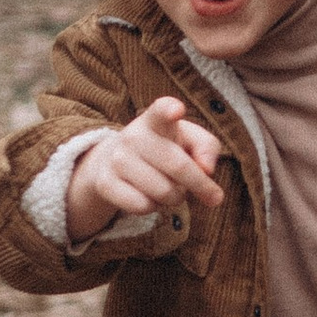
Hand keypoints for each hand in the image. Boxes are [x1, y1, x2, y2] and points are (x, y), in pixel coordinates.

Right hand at [64, 96, 224, 241]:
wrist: (114, 161)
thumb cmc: (164, 149)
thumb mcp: (189, 140)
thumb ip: (207, 147)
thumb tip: (207, 170)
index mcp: (155, 119)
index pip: (161, 110)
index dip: (169, 109)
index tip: (177, 110)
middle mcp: (133, 136)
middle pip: (178, 166)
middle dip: (201, 185)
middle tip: (211, 194)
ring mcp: (116, 160)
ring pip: (163, 192)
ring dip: (176, 198)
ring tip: (170, 188)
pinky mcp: (105, 183)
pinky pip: (142, 206)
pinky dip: (154, 207)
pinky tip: (149, 196)